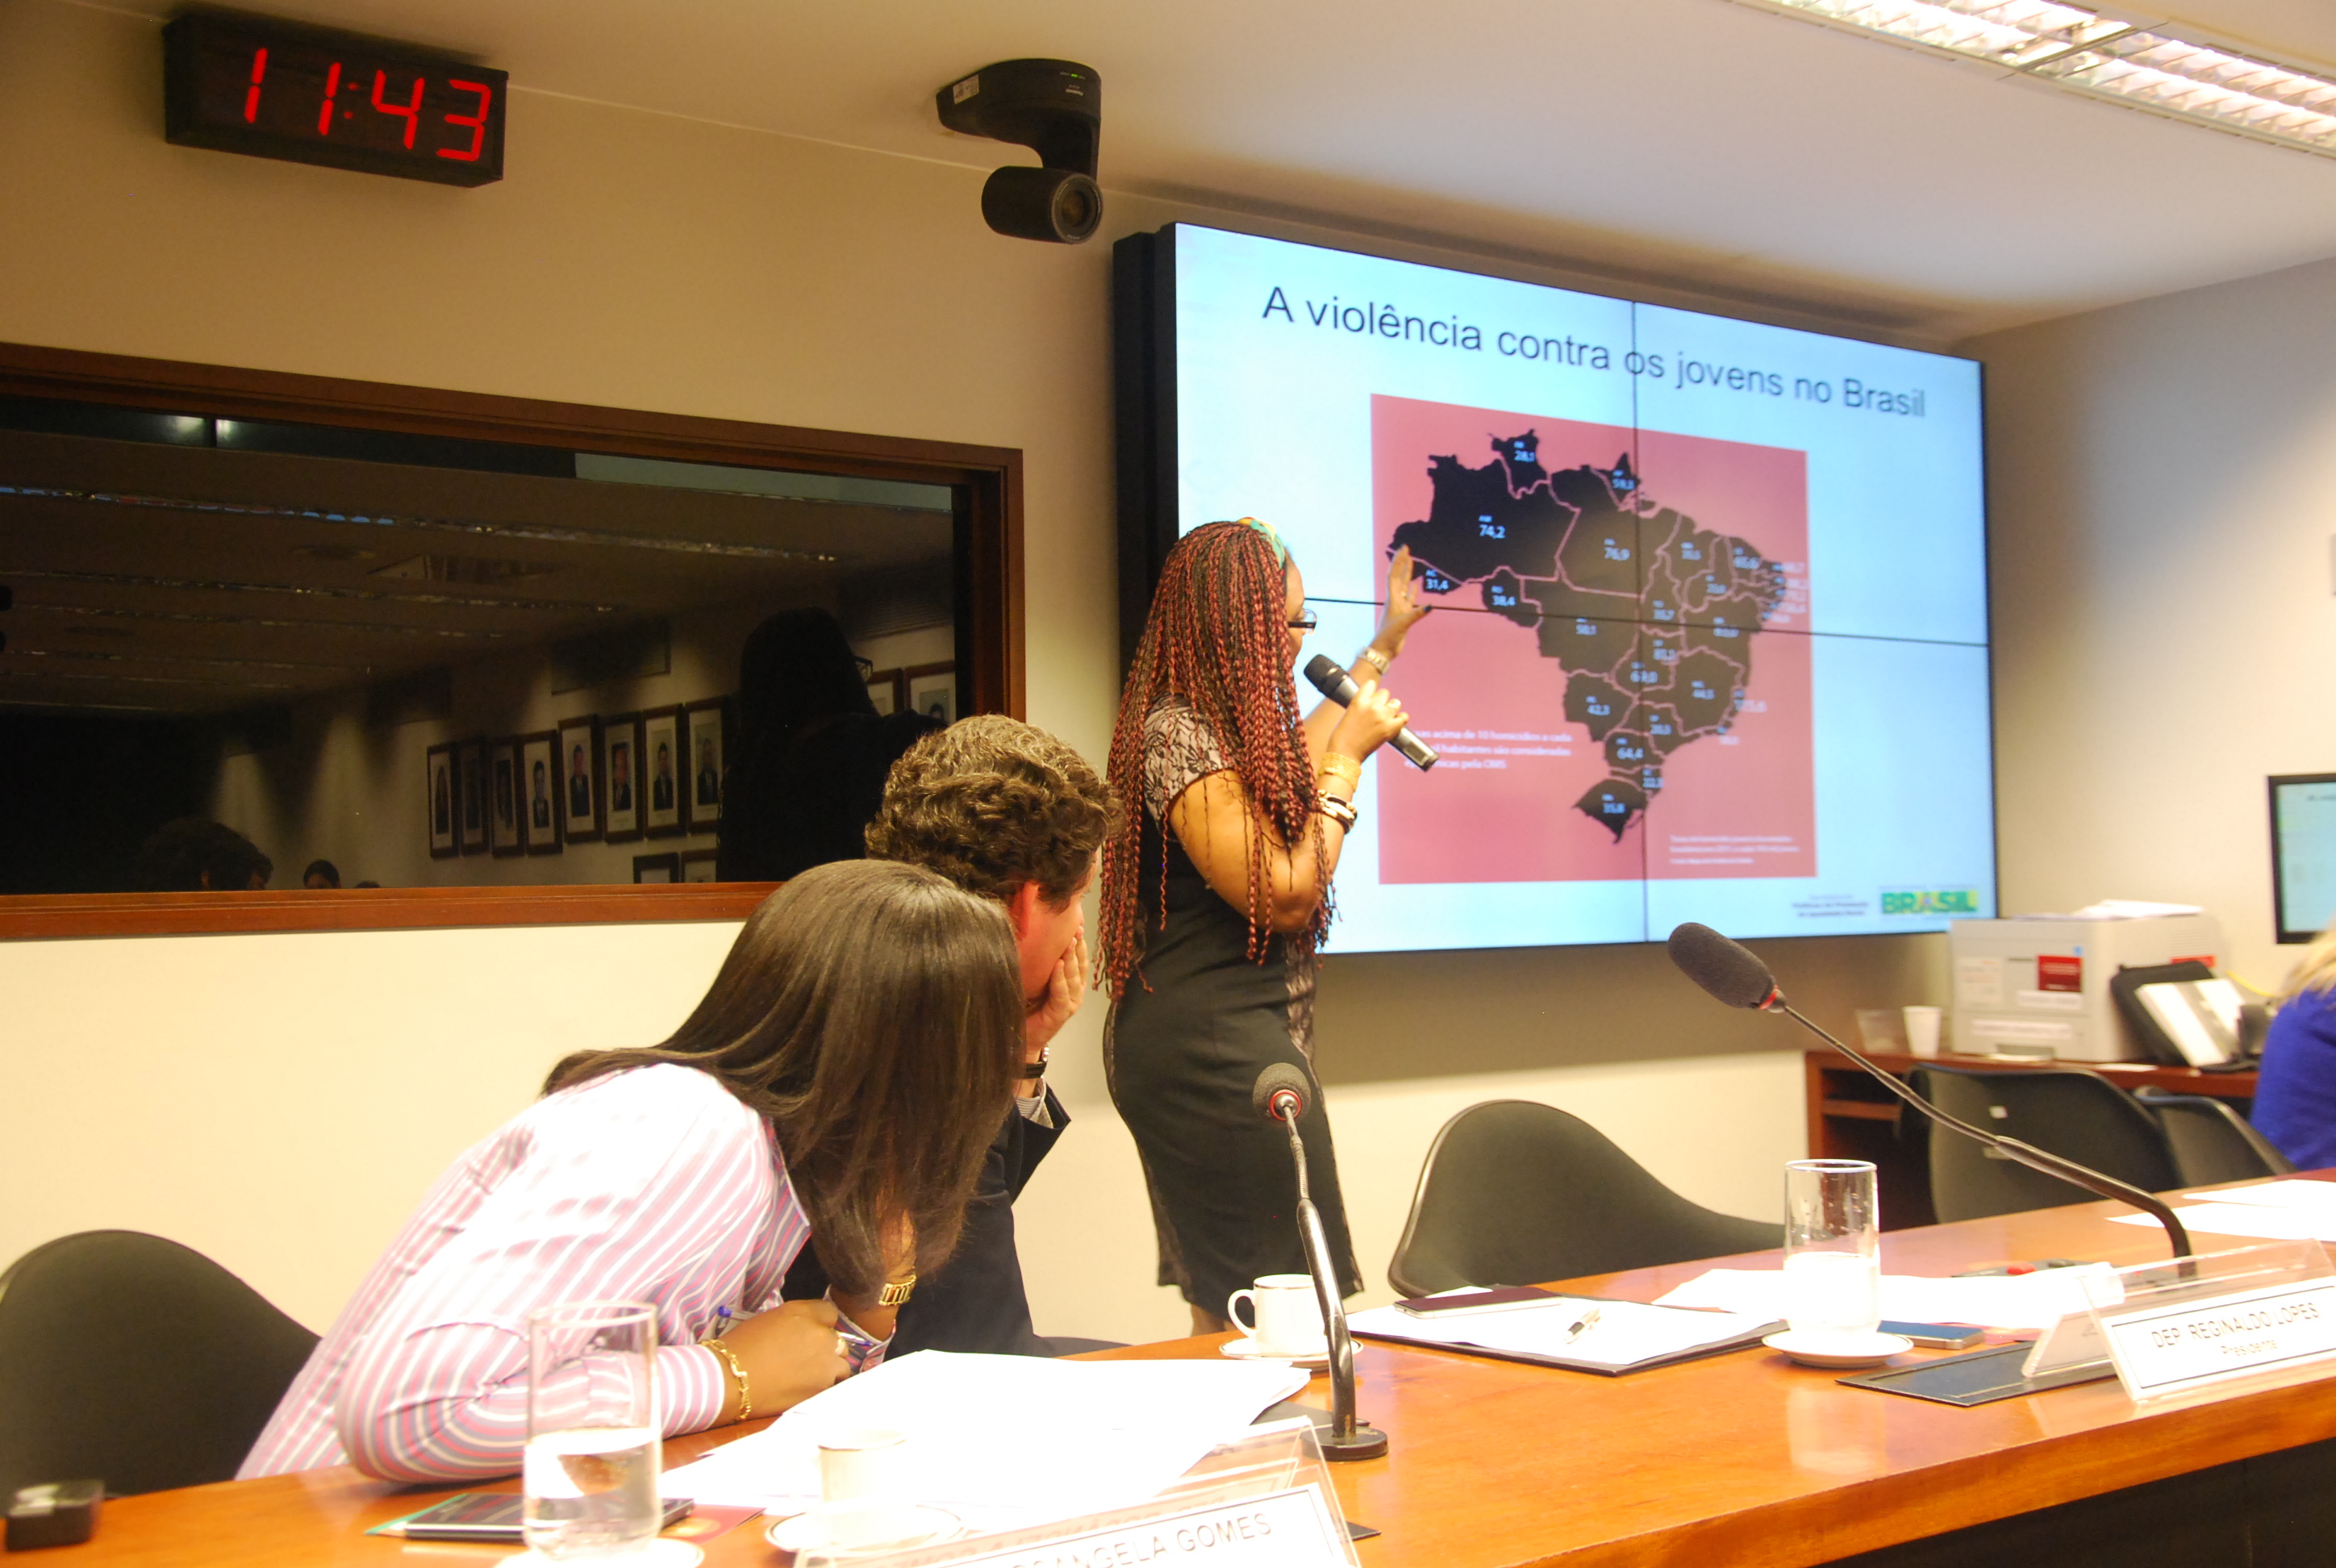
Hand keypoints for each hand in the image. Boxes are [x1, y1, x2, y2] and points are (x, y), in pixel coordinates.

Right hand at [720, 1298, 847, 1416]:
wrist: (728, 1380)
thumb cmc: (739, 1349)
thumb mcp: (768, 1321)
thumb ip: (795, 1322)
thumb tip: (805, 1332)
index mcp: (802, 1313)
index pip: (829, 1313)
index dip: (821, 1325)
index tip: (813, 1335)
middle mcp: (819, 1334)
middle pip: (838, 1341)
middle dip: (827, 1349)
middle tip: (807, 1360)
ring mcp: (824, 1362)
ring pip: (841, 1365)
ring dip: (829, 1370)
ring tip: (806, 1378)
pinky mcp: (821, 1388)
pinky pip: (832, 1385)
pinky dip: (822, 1387)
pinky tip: (803, 1389)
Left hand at [1024, 927, 1088, 1060]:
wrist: (1021, 1037)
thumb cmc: (1026, 1007)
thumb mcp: (1034, 980)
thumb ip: (1039, 964)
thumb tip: (1032, 936)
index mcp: (1070, 982)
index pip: (1078, 958)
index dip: (1079, 941)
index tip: (1077, 923)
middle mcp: (1074, 991)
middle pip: (1078, 964)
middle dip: (1077, 945)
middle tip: (1075, 927)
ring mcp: (1070, 1003)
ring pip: (1072, 976)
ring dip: (1070, 958)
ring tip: (1069, 941)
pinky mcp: (1060, 1014)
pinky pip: (1062, 994)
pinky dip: (1060, 979)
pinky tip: (1057, 965)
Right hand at [1328, 676, 1406, 761]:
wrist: (1345, 754)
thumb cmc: (1343, 736)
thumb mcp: (1349, 713)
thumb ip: (1362, 704)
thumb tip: (1375, 702)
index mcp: (1359, 700)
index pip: (1371, 684)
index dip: (1372, 691)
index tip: (1372, 697)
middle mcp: (1371, 706)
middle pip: (1385, 693)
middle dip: (1382, 701)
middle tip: (1377, 712)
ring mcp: (1382, 716)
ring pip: (1395, 703)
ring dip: (1391, 709)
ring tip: (1386, 718)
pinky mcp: (1390, 728)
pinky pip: (1404, 717)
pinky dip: (1401, 719)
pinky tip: (1395, 722)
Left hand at [1376, 545, 1431, 655]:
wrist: (1384, 650)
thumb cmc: (1389, 637)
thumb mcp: (1403, 624)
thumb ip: (1417, 614)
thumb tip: (1430, 606)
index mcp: (1392, 599)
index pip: (1394, 575)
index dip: (1398, 562)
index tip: (1403, 549)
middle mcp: (1395, 600)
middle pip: (1398, 577)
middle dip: (1402, 562)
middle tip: (1406, 549)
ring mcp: (1399, 607)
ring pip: (1404, 586)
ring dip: (1407, 574)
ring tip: (1411, 561)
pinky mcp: (1404, 615)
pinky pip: (1409, 599)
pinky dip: (1412, 591)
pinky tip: (1416, 585)